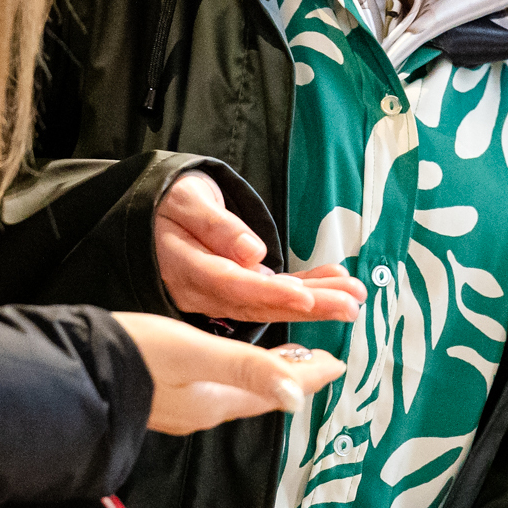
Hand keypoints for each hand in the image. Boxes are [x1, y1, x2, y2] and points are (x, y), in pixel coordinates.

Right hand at [112, 312, 345, 435]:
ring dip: (267, 378)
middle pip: (263, 393)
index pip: (278, 387)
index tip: (338, 363)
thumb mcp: (195, 353)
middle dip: (294, 378)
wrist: (74, 372)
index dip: (310, 375)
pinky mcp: (162, 398)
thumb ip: (247, 370)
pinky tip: (228, 371)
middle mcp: (204, 410)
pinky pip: (216, 391)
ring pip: (240, 394)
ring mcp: (182, 408)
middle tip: (320, 364)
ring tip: (285, 366)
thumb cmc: (132, 355)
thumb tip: (298, 396)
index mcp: (217, 400)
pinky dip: (237, 378)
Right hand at [156, 170, 364, 323]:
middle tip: (349, 305)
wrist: (154, 212)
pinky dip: (305, 290)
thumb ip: (215, 227)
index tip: (306, 298)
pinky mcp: (234, 290)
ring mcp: (218, 295)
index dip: (270, 295)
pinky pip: (270, 294)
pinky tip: (335, 284)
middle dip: (307, 306)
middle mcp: (202, 291)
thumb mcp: (185, 202)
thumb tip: (252, 252)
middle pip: (257, 303)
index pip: (230, 284)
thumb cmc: (168, 203)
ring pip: (269, 304)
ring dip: (315, 302)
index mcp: (185, 268)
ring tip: (353, 297)